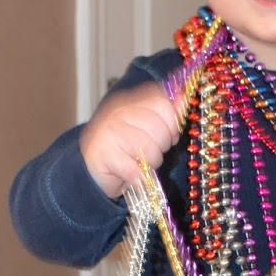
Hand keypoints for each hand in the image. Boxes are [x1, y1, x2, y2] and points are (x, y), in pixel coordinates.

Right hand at [79, 84, 181, 198]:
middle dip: (162, 146)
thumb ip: (165, 112)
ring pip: (149, 150)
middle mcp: (117, 112)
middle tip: (150, 153)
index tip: (168, 135)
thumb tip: (184, 97)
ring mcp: (108, 132)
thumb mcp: (147, 126)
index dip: (172, 124)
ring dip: (151, 164)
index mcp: (129, 101)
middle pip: (159, 129)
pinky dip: (139, 177)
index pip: (162, 104)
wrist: (91, 171)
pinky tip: (132, 175)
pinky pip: (136, 170)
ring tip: (140, 164)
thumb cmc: (125, 148)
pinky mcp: (103, 155)